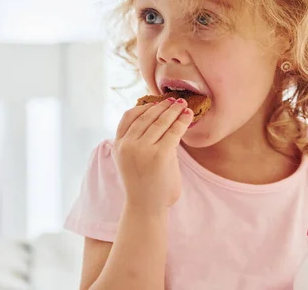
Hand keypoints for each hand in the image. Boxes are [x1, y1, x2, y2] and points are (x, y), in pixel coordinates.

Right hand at [113, 97, 192, 213]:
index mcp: (118, 145)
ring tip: (183, 105)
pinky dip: (182, 121)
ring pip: (161, 122)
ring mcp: (142, 149)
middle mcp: (127, 145)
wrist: (145, 208)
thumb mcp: (131, 160)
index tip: (156, 102)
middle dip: (163, 106)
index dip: (145, 106)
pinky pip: (173, 132)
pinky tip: (188, 116)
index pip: (129, 116)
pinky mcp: (160, 154)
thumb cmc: (142, 185)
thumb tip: (159, 120)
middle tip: (174, 100)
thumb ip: (139, 141)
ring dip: (173, 110)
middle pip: (147, 116)